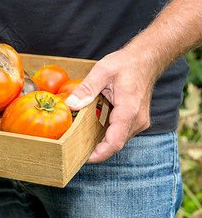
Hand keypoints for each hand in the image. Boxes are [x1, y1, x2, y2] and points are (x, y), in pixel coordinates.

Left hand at [65, 48, 153, 162]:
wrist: (146, 59)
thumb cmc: (126, 64)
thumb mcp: (102, 72)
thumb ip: (86, 89)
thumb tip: (70, 105)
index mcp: (128, 112)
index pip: (114, 143)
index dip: (98, 154)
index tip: (83, 159)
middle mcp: (137, 121)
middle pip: (115, 144)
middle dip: (95, 150)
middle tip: (74, 149)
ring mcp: (138, 121)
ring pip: (118, 139)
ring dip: (100, 141)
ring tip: (79, 141)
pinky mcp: (136, 119)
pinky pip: (120, 132)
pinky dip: (106, 134)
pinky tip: (91, 129)